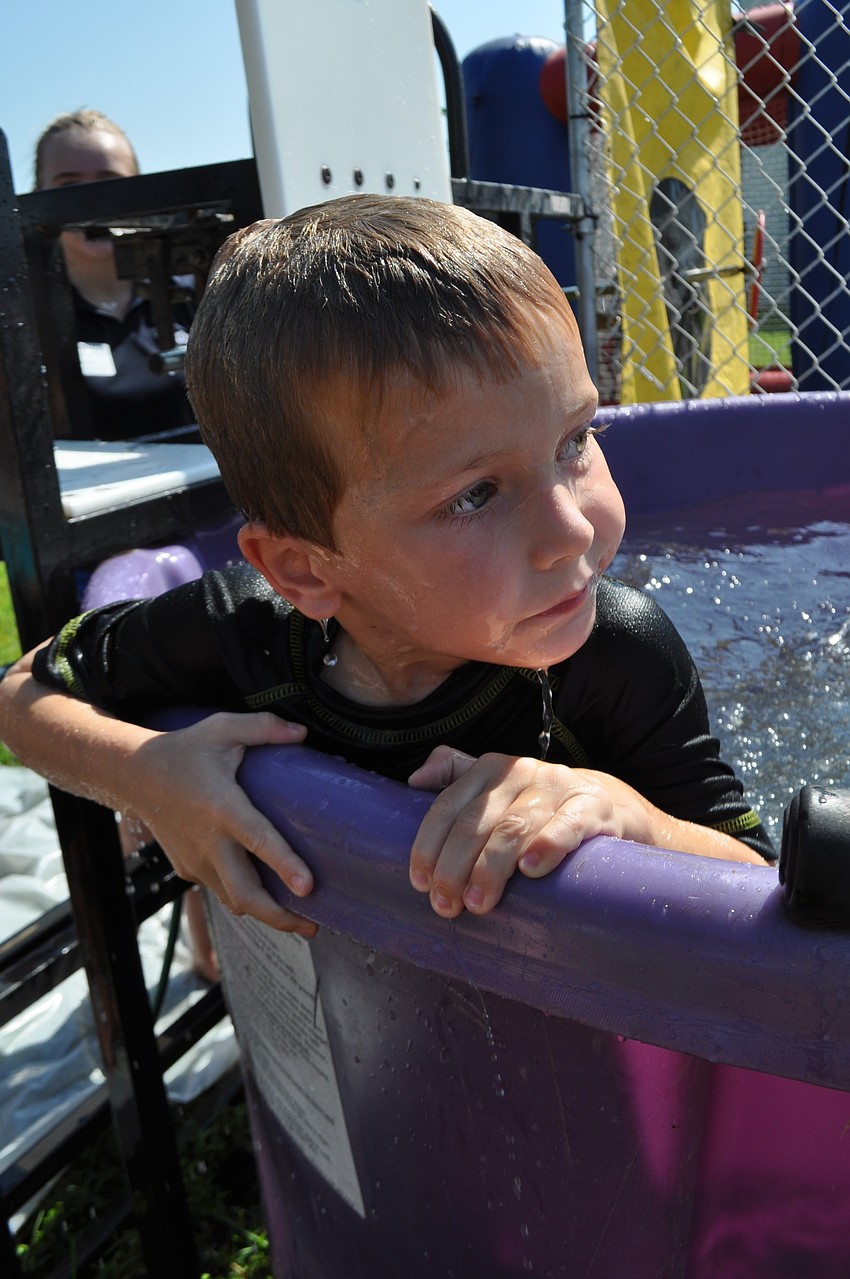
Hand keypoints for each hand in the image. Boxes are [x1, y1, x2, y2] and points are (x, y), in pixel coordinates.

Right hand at [131, 712, 318, 935]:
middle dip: (280, 917)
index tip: (308, 887)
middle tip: (314, 927)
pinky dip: (244, 898)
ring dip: (265, 915)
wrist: (135, 776)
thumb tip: (302, 733)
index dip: (284, 864)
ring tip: (299, 920)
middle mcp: (209, 841)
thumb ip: (264, 727)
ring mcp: (196, 861)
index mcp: (222, 806)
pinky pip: (220, 891)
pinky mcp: (188, 869)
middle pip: (245, 895)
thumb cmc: (185, 751)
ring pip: (233, 901)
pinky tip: (267, 896)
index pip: (257, 840)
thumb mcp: (222, 728)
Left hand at [407, 746, 641, 917]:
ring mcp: (558, 787)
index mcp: (490, 770)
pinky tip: (532, 870)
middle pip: (477, 822)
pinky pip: (567, 824)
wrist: (608, 804)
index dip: (429, 846)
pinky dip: (547, 846)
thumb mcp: (497, 790)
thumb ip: (455, 777)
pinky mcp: (592, 806)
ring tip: (479, 903)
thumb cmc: (539, 807)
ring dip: (491, 868)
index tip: (420, 882)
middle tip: (446, 905)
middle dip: (455, 867)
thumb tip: (415, 779)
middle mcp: (521, 772)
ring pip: (514, 827)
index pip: (448, 807)